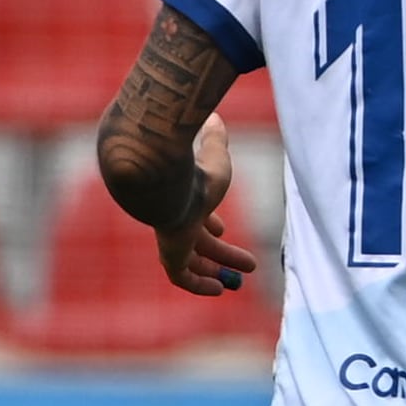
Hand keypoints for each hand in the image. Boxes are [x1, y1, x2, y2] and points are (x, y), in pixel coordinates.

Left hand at [156, 112, 259, 295]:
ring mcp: (171, 236)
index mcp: (183, 197)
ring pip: (192, 261)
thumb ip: (215, 140)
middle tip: (248, 263)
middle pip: (198, 241)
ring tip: (237, 281)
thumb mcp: (214, 155)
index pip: (194, 214)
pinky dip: (199, 285)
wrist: (158, 178)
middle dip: (222, 252)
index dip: (210, 224)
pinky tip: (217, 290)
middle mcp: (175, 218)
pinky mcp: (169, 252)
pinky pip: (181, 277)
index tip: (223, 229)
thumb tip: (214, 115)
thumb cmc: (190, 167)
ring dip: (215, 271)